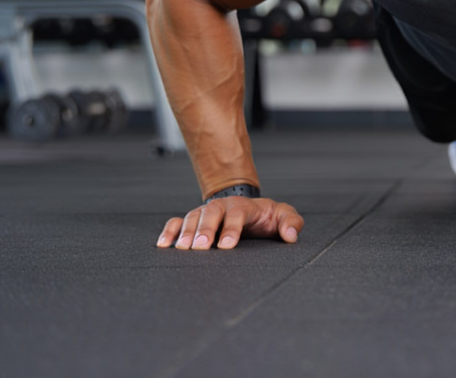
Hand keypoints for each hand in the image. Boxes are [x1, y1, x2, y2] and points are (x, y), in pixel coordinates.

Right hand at [157, 197, 304, 249]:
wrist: (253, 210)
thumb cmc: (268, 217)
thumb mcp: (284, 216)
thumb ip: (292, 223)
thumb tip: (291, 235)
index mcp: (244, 206)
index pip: (236, 214)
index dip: (231, 229)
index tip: (226, 246)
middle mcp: (222, 207)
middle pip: (211, 214)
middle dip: (204, 229)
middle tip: (199, 246)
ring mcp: (206, 213)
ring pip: (193, 217)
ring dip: (186, 232)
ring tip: (182, 249)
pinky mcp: (195, 221)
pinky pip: (178, 223)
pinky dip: (170, 231)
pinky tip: (164, 245)